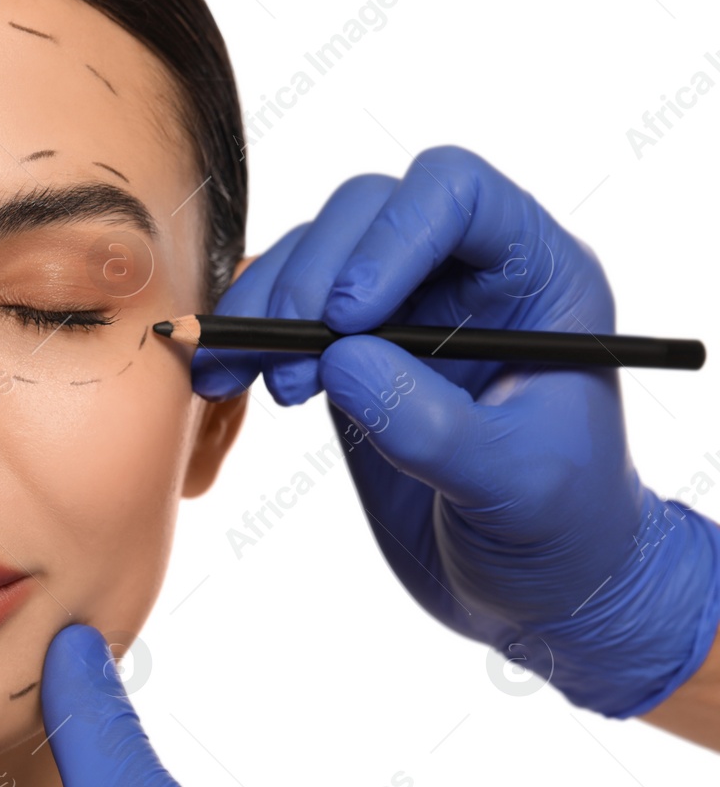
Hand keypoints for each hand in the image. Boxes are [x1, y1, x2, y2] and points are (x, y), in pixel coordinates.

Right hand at [191, 147, 719, 716]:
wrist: (535, 591)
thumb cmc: (561, 534)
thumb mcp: (516, 487)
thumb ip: (435, 425)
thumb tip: (341, 359)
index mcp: (534, 279)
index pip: (456, 195)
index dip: (393, 235)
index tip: (348, 319)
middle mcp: (464, 277)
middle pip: (367, 211)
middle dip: (312, 277)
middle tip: (291, 364)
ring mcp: (401, 312)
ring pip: (312, 254)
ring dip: (264, 307)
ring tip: (243, 379)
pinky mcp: (347, 356)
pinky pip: (281, 312)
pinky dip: (243, 338)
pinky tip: (225, 380)